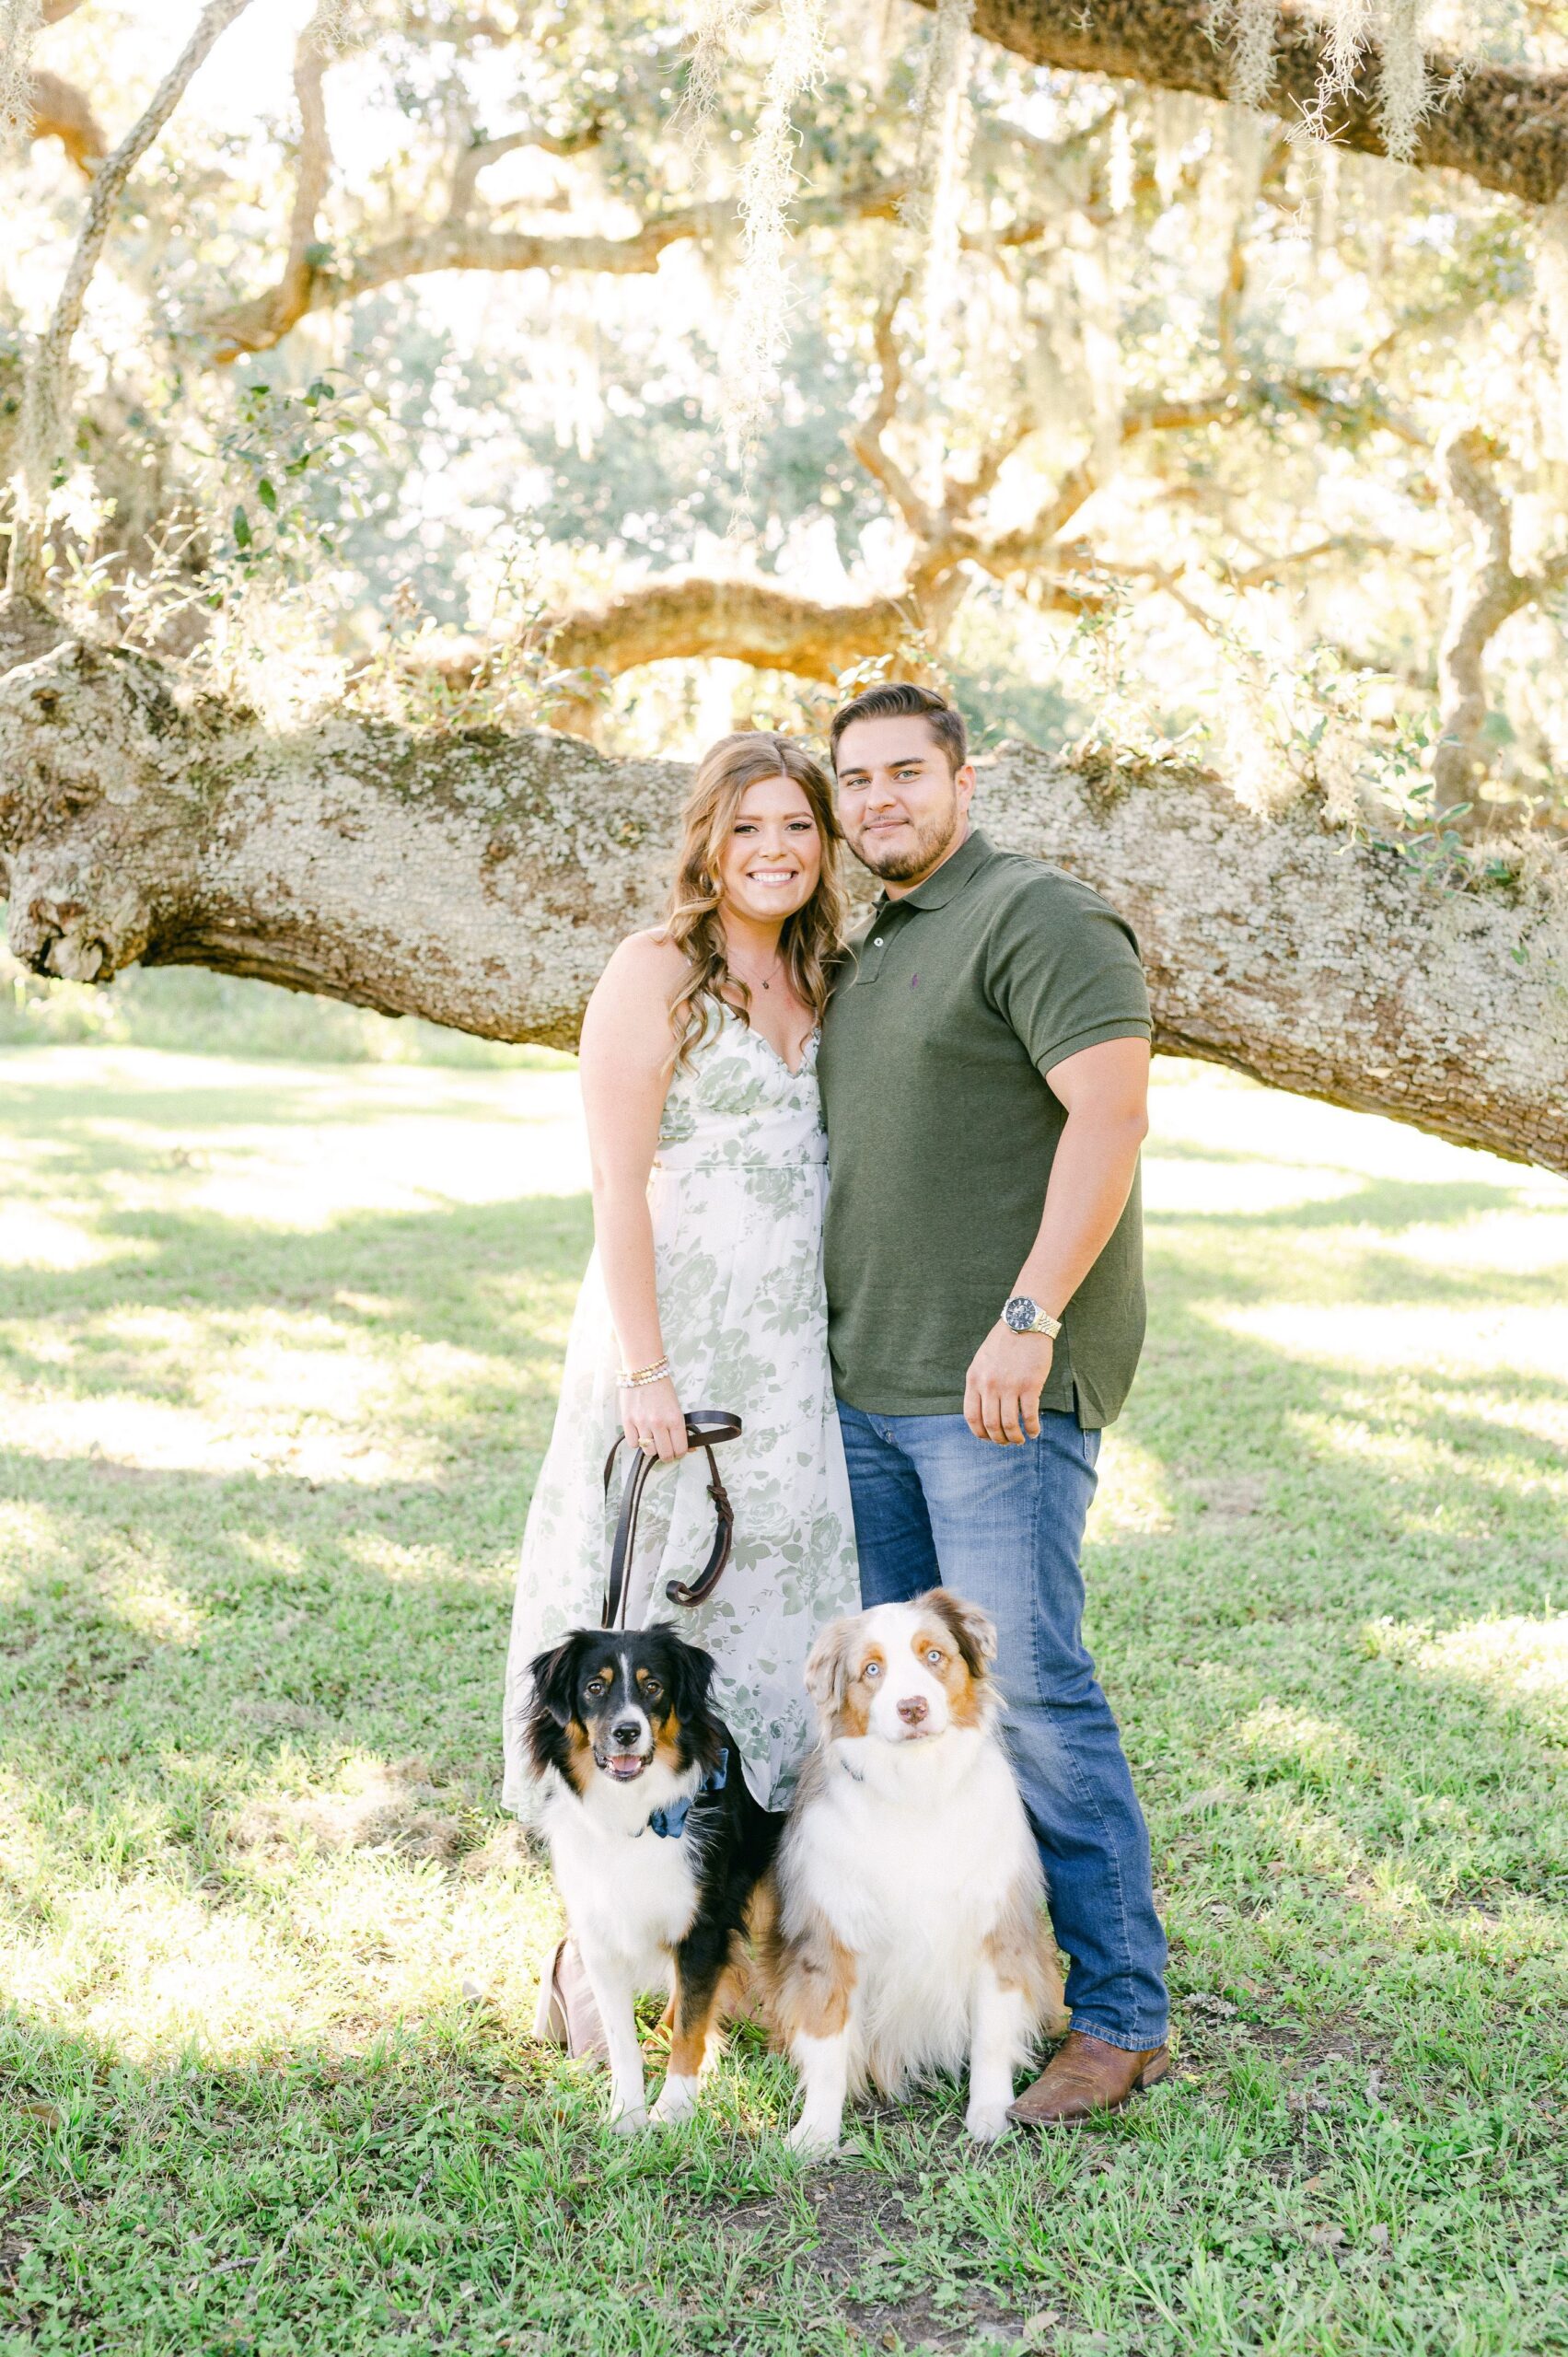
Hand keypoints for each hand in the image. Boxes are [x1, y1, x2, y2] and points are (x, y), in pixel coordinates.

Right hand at [623, 1374, 687, 1462]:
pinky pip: (633, 1444)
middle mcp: (659, 1423)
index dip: (680, 1453)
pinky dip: (637, 1441)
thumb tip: (689, 1449)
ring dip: (651, 1448)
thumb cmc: (662, 1387)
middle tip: (665, 1450)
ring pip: (648, 1451)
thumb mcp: (677, 1407)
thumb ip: (680, 1428)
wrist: (643, 1370)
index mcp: (675, 1419)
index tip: (677, 1451)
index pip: (680, 1449)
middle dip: (667, 1455)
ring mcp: (642, 1423)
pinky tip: (640, 1432)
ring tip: (652, 1438)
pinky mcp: (627, 1421)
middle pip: (664, 1454)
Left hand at [963, 1325, 1054, 1445]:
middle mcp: (989, 1385)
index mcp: (974, 1379)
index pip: (972, 1416)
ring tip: (1021, 1439)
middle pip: (991, 1425)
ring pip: (1010, 1425)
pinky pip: (1029, 1416)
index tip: (988, 1438)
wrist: (1024, 1323)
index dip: (980, 1433)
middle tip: (1008, 1442)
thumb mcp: (982, 1361)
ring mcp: (1009, 1386)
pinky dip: (1032, 1428)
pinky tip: (1035, 1431)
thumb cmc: (1004, 1342)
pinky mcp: (1030, 1385)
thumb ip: (980, 1382)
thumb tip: (982, 1409)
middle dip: (1000, 1439)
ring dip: (1016, 1437)